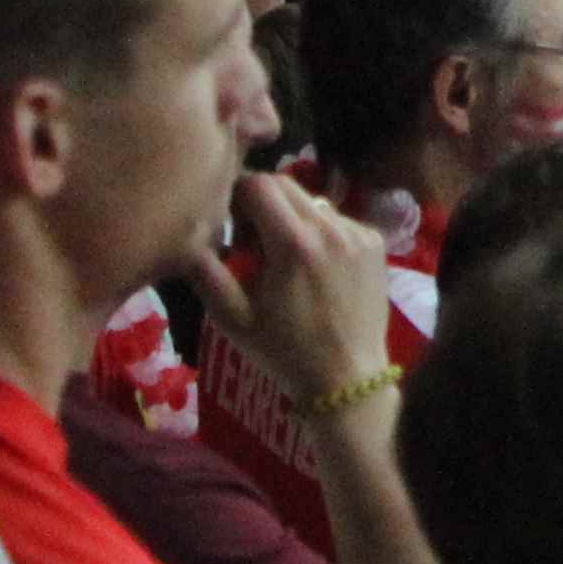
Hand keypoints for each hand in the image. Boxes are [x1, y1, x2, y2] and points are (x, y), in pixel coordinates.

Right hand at [186, 170, 394, 404]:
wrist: (346, 379)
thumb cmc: (283, 351)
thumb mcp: (232, 318)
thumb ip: (204, 271)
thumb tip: (187, 235)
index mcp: (294, 243)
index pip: (257, 184)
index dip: (235, 199)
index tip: (232, 230)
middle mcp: (331, 227)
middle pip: (285, 185)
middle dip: (261, 204)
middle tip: (253, 247)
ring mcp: (359, 232)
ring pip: (312, 202)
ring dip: (291, 219)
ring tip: (284, 263)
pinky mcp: (376, 242)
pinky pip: (338, 220)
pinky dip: (319, 234)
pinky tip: (315, 271)